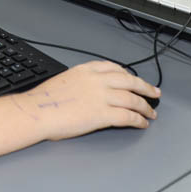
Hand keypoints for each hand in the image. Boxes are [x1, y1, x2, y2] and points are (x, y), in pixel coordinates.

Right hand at [10, 61, 159, 141]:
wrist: (36, 112)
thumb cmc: (43, 101)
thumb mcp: (63, 81)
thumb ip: (80, 83)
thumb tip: (87, 93)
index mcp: (85, 70)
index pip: (113, 67)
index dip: (127, 74)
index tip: (133, 79)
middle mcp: (96, 80)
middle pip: (129, 80)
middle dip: (145, 87)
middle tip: (154, 92)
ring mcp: (101, 96)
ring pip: (133, 99)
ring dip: (145, 106)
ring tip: (151, 113)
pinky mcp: (103, 114)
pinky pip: (128, 116)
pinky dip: (138, 120)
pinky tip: (142, 123)